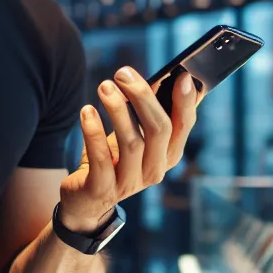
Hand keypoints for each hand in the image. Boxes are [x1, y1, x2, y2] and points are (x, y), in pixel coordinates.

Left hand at [59, 66, 203, 231]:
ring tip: (104, 87)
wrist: (87, 199)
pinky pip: (101, 159)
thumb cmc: (114, 158)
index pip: (183, 126)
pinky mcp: (102, 190)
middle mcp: (154, 171)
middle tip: (123, 73)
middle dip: (143, 97)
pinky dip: (94, 132)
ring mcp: (130, 184)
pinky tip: (87, 111)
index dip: (186, 102)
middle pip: (159, 130)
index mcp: (168, 155)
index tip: (182, 76)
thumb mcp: (135, 135)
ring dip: (117, 110)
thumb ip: (148, 111)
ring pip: (132, 143)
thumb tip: (164, 75)